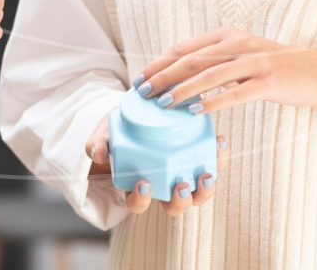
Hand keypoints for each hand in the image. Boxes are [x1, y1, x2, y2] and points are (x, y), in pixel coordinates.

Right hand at [85, 114, 229, 216]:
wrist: (137, 112)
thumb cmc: (119, 129)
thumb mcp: (105, 133)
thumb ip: (98, 143)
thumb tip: (97, 153)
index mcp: (137, 185)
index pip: (138, 204)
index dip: (140, 200)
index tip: (143, 184)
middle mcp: (163, 186)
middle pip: (175, 206)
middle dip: (181, 201)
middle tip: (181, 186)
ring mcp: (182, 174)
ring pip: (198, 194)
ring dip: (206, 189)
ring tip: (207, 174)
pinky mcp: (197, 158)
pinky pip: (212, 164)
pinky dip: (218, 156)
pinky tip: (219, 141)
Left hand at [134, 26, 316, 114]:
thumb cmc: (273, 68)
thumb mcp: (241, 56)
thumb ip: (214, 61)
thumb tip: (179, 73)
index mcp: (227, 36)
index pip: (185, 48)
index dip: (159, 63)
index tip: (140, 78)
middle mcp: (238, 44)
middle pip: (192, 60)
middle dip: (163, 76)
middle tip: (142, 91)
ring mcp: (254, 62)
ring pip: (211, 75)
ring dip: (184, 89)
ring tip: (163, 103)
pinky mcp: (267, 82)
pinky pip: (236, 93)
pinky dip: (214, 101)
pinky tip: (197, 111)